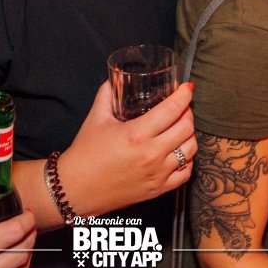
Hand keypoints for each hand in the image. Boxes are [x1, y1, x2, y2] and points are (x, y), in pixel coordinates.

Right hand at [57, 80, 195, 216]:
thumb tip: (116, 78)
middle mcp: (151, 154)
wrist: (76, 189)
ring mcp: (157, 173)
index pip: (172, 109)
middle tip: (182, 106)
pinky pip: (185, 173)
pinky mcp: (158, 189)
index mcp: (137, 134)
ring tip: (182, 127)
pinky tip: (179, 152)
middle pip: (186, 128)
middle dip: (188, 112)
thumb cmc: (85, 153)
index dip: (184, 95)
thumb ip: (107, 94)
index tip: (187, 87)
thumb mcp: (96, 118)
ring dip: (190, 135)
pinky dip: (187, 160)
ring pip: (190, 150)